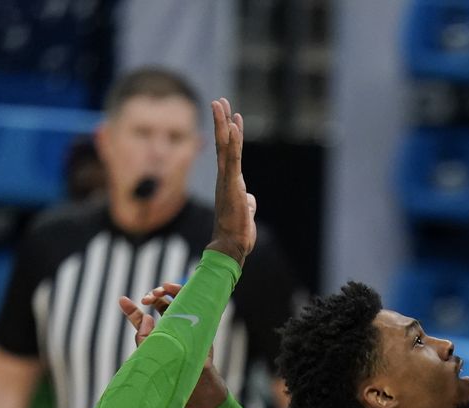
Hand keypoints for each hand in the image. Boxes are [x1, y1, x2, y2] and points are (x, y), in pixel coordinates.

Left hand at [118, 284, 227, 407]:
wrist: (195, 380)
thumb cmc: (170, 369)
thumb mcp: (150, 352)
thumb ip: (143, 335)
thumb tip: (147, 316)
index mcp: (158, 331)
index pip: (143, 318)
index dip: (132, 309)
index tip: (122, 300)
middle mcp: (172, 324)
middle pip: (163, 302)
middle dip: (155, 294)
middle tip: (147, 298)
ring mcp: (187, 322)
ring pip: (180, 299)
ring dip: (172, 289)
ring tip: (162, 289)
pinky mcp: (201, 322)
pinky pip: (197, 303)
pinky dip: (189, 293)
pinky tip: (181, 290)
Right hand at [208, 97, 256, 264]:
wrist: (230, 247)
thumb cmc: (237, 234)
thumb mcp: (246, 214)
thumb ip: (247, 203)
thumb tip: (250, 201)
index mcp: (229, 183)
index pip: (229, 154)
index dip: (231, 134)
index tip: (232, 116)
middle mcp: (225, 178)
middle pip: (222, 144)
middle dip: (220, 121)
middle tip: (219, 100)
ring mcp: (226, 180)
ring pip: (224, 147)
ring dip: (223, 124)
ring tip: (221, 104)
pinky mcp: (231, 186)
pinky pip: (233, 159)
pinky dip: (233, 142)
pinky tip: (233, 126)